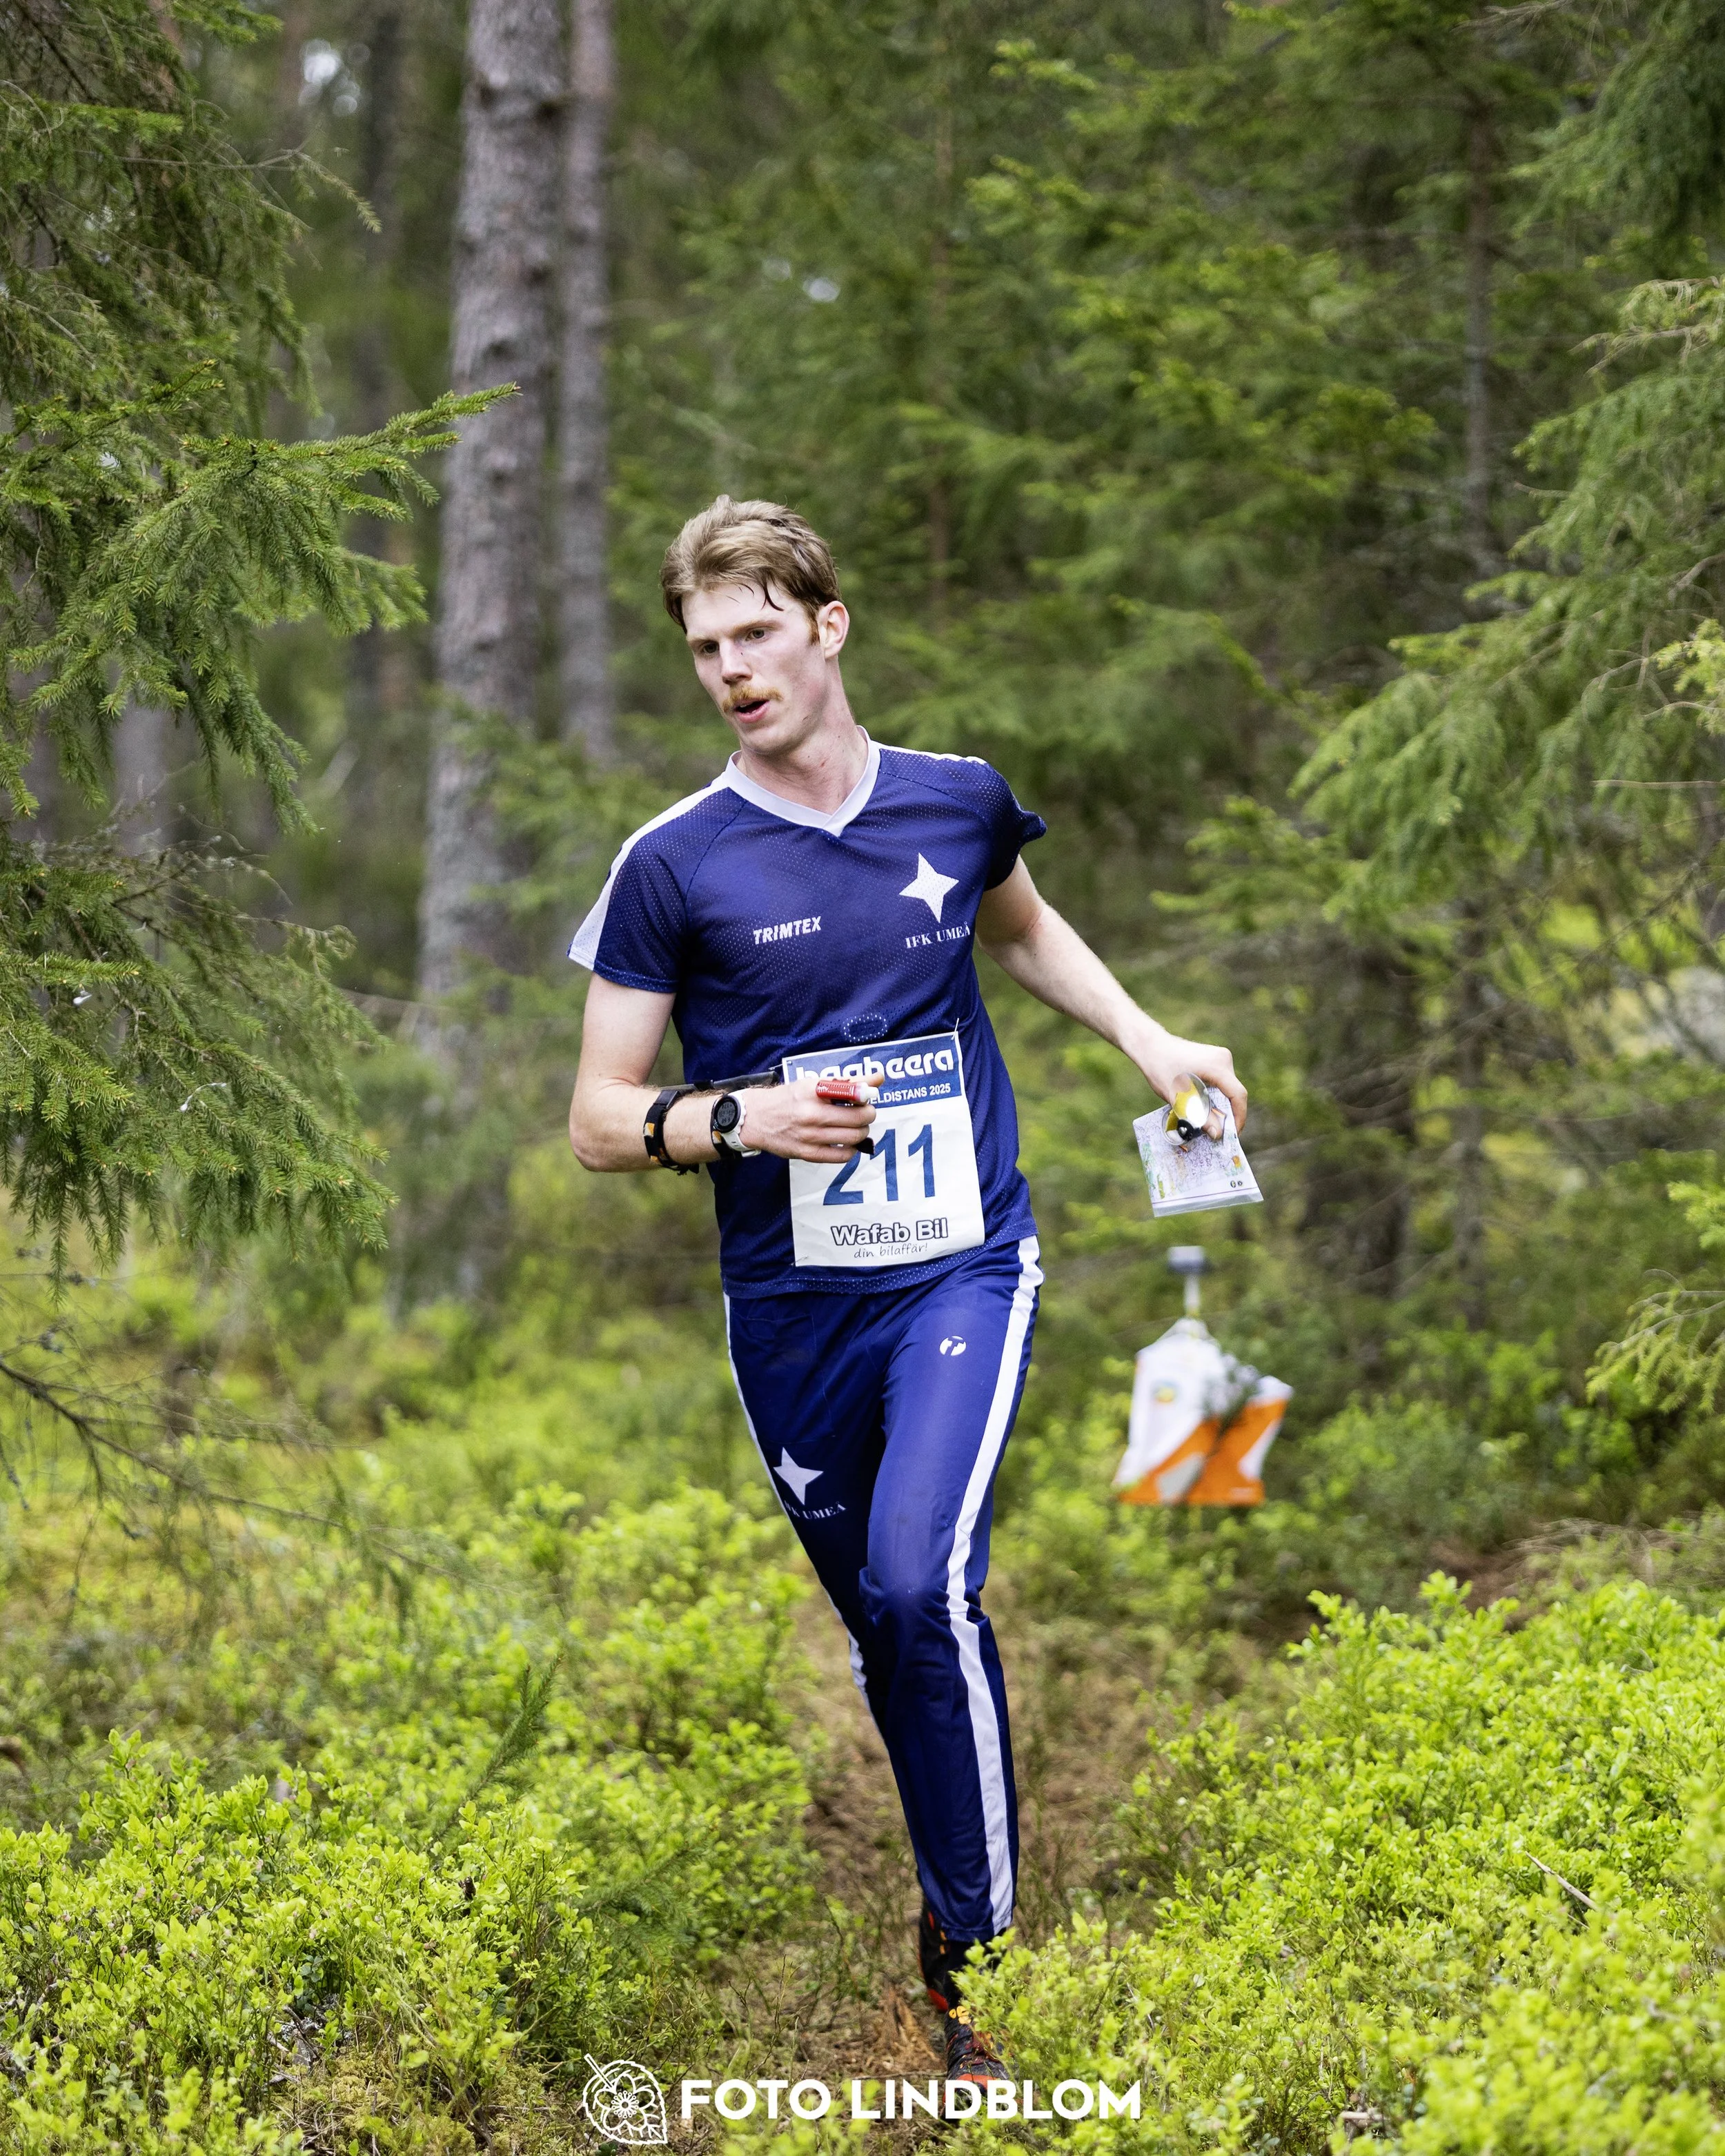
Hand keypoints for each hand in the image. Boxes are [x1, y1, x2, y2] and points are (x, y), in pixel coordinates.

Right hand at [743, 1075, 877, 1162]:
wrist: (755, 1119)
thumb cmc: (788, 1099)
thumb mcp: (813, 1084)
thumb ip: (847, 1082)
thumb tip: (878, 1078)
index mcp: (814, 1091)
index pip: (853, 1091)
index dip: (867, 1095)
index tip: (868, 1096)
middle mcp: (812, 1114)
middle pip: (859, 1117)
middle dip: (868, 1114)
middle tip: (864, 1112)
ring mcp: (810, 1136)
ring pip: (854, 1137)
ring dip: (862, 1131)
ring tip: (855, 1126)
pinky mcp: (808, 1154)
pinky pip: (843, 1156)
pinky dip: (851, 1149)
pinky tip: (846, 1142)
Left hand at [1138, 1030, 1246, 1132]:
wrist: (1149, 1046)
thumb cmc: (1160, 1068)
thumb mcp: (1178, 1097)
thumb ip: (1199, 1116)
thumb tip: (1217, 1134)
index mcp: (1217, 1066)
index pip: (1238, 1095)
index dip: (1238, 1117)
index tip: (1232, 1134)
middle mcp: (1223, 1059)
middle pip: (1234, 1092)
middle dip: (1228, 1114)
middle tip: (1219, 1133)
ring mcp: (1220, 1057)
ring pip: (1227, 1088)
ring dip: (1221, 1105)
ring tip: (1211, 1123)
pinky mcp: (1214, 1059)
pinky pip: (1221, 1082)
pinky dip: (1215, 1096)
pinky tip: (1204, 1107)